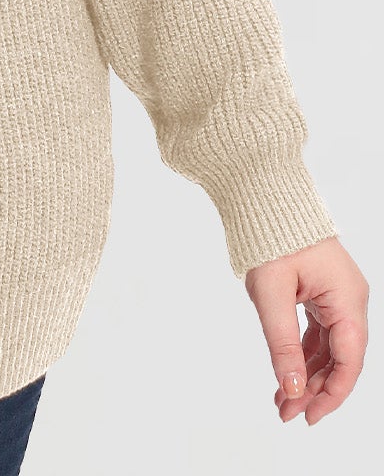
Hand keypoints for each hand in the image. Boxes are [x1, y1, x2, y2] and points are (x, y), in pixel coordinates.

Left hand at [244, 236, 368, 425]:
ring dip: (307, 374)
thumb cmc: (270, 235)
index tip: (307, 416)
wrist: (262, 195)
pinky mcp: (322, 293)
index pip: (349, 361)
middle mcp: (349, 299)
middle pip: (341, 358)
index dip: (331, 394)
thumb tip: (292, 388)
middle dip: (314, 389)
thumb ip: (282, 343)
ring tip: (282, 399)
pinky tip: (287, 372)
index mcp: (347, 299)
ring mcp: (337, 296)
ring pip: (329, 348)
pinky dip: (303, 353)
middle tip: (286, 412)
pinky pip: (319, 332)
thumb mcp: (271, 294)